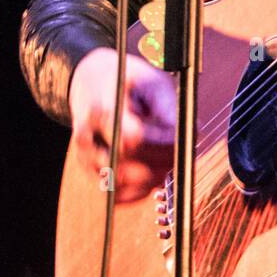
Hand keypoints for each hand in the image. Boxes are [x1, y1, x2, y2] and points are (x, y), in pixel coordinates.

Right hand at [69, 47, 176, 201]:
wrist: (93, 80)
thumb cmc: (127, 81)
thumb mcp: (151, 82)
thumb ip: (168, 109)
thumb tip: (189, 134)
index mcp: (101, 111)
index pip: (135, 140)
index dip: (164, 146)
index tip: (183, 139)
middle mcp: (88, 138)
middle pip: (129, 167)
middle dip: (161, 163)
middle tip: (180, 150)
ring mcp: (87, 157)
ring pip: (124, 185)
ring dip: (152, 178)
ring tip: (165, 157)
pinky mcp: (91, 172)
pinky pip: (117, 195)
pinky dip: (139, 191)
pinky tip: (152, 174)